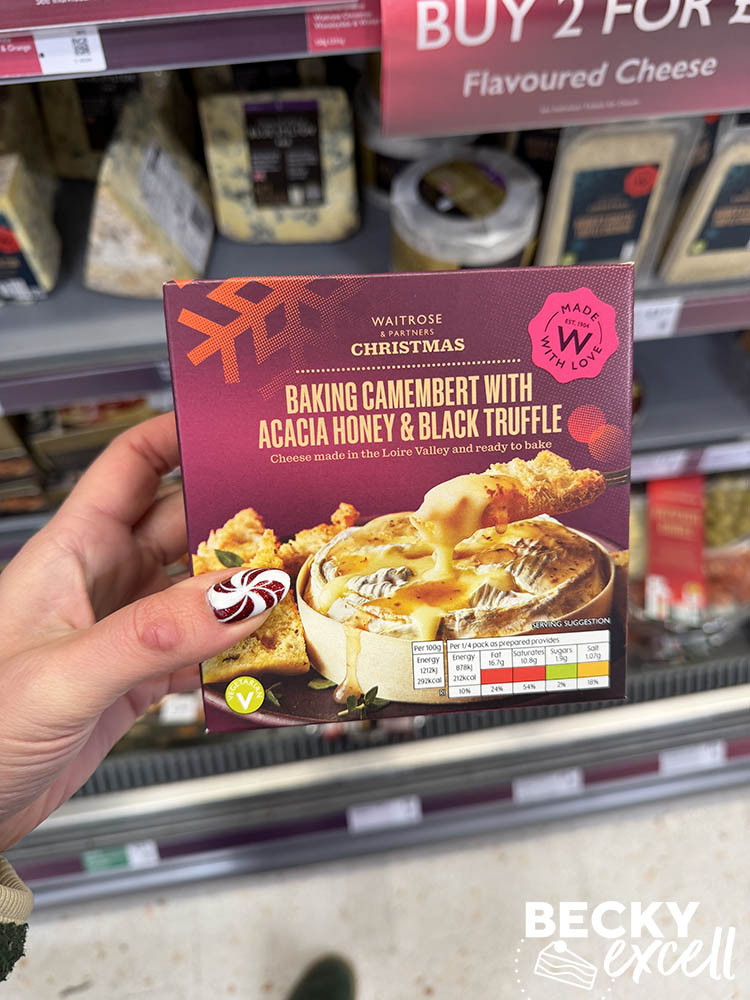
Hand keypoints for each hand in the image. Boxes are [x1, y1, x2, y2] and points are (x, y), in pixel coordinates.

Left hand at [0, 413, 284, 850]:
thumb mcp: (67, 673)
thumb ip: (157, 634)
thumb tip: (243, 595)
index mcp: (74, 552)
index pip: (132, 465)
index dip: (179, 436)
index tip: (234, 429)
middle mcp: (103, 581)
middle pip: (183, 525)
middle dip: (236, 518)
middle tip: (293, 517)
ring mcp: (124, 629)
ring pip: (199, 590)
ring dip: (243, 592)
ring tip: (292, 589)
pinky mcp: (137, 677)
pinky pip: (201, 649)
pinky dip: (235, 653)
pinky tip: (261, 658)